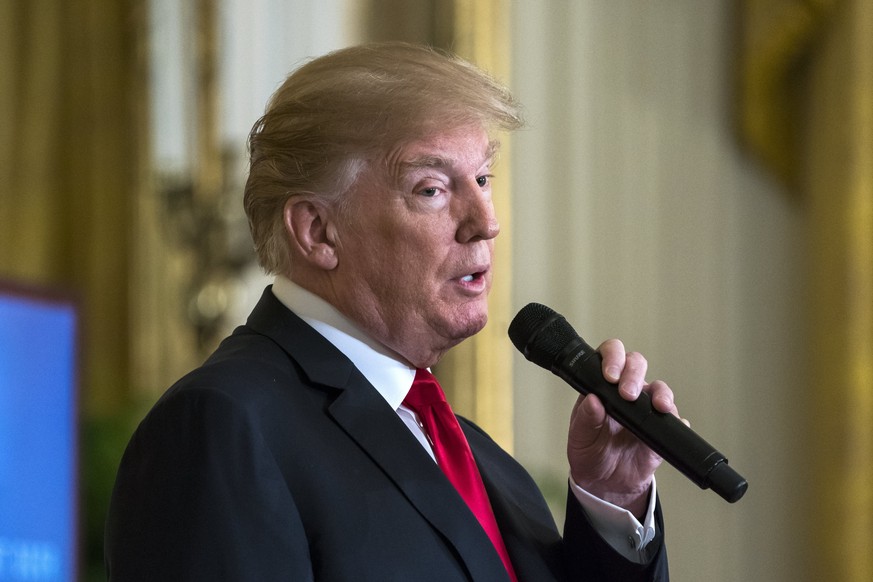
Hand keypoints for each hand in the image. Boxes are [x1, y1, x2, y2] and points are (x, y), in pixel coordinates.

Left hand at [567, 339, 680, 518]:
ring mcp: (645, 408)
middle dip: (634, 374)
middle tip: (628, 394)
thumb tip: (592, 400)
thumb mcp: (580, 437)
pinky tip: (674, 422)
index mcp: (602, 386)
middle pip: (636, 364)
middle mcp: (625, 391)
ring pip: (659, 388)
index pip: (609, 356)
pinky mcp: (660, 428)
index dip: (612, 358)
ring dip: (661, 394)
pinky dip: (676, 419)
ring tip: (659, 406)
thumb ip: (585, 419)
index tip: (610, 376)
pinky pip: (674, 419)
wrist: (606, 483)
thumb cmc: (590, 452)